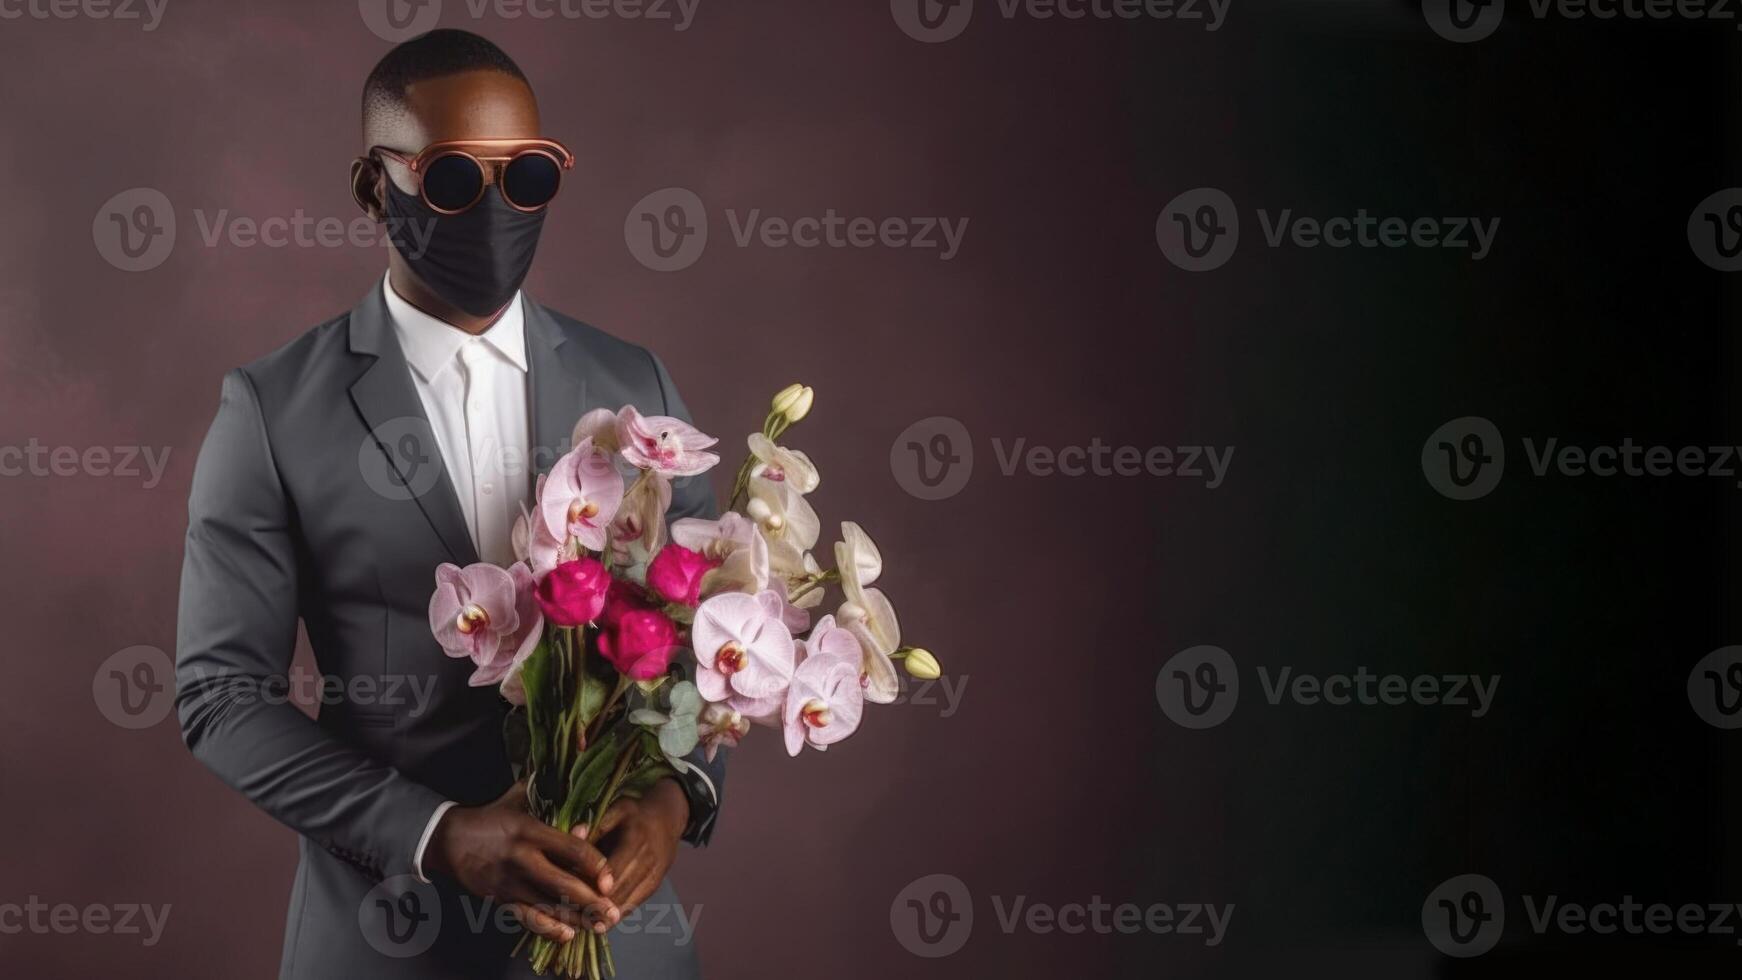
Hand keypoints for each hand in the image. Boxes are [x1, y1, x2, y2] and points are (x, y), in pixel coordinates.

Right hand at [425, 781, 618, 942]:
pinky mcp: (500, 898)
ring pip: (548, 905)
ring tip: (601, 925)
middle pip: (561, 883)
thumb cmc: (493, 816)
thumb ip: (551, 799)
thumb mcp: (520, 798)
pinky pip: (527, 918)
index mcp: (529, 830)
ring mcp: (510, 881)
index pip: (569, 849)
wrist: (451, 839)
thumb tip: (583, 799)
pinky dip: (548, 928)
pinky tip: (568, 934)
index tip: (609, 878)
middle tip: (613, 910)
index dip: (593, 864)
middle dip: (590, 900)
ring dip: (577, 918)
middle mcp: (520, 858)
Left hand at [581, 779, 689, 917]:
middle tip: (566, 917)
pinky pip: (632, 906)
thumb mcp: (616, 810)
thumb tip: (573, 835)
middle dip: (593, 905)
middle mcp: (649, 861)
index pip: (613, 870)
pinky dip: (614, 917)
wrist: (668, 820)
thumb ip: (594, 826)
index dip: (592, 886)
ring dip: (602, 916)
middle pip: (618, 891)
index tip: (568, 897)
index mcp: (637, 838)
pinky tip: (595, 924)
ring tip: (577, 924)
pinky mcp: (653, 887)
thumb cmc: (635, 815)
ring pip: (625, 903)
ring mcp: (654, 877)